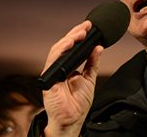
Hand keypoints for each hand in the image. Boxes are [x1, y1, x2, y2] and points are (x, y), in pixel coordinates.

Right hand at [41, 21, 102, 135]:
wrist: (72, 120)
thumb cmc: (78, 104)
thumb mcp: (89, 79)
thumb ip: (92, 63)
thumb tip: (98, 48)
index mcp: (67, 68)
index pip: (72, 48)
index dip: (79, 36)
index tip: (89, 27)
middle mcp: (58, 68)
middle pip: (64, 46)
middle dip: (75, 34)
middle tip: (86, 26)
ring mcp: (52, 72)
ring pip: (57, 50)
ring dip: (69, 39)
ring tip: (81, 32)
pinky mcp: (48, 78)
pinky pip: (53, 59)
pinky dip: (61, 49)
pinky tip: (70, 42)